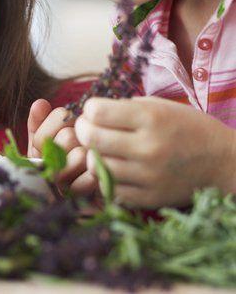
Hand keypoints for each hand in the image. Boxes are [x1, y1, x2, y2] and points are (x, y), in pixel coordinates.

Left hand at [27, 99, 96, 194]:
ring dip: (63, 173)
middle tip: (51, 167)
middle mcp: (94, 137)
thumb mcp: (39, 145)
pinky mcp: (110, 180)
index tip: (41, 148)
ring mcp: (105, 158)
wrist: (59, 200)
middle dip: (52, 155)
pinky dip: (75, 187)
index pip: (61, 115)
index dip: (44, 133)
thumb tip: (40, 103)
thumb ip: (37, 124)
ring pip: (80, 156)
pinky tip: (71, 190)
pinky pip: (91, 179)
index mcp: (78, 124)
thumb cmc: (49, 168)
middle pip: (68, 136)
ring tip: (60, 180)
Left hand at [75, 96, 235, 207]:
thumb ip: (124, 108)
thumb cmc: (186, 127)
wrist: (223, 162)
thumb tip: (90, 113)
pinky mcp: (150, 198)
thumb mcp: (159, 105)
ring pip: (96, 167)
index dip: (89, 109)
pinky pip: (110, 190)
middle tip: (88, 129)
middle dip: (82, 130)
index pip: (97, 112)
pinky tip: (113, 168)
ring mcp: (149, 176)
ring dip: (91, 156)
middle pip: (91, 139)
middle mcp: (148, 147)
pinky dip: (105, 179)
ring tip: (100, 150)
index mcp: (150, 118)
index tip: (95, 111)